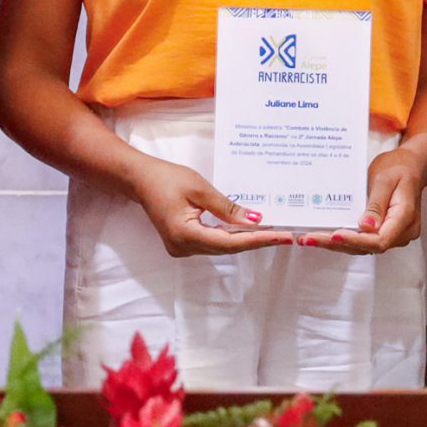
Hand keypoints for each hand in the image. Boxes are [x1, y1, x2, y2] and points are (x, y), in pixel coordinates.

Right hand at [128, 158, 298, 256]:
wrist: (140, 180)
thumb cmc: (167, 179)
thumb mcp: (201, 190)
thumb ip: (228, 209)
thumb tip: (256, 221)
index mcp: (185, 234)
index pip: (230, 242)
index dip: (258, 240)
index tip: (282, 237)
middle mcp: (183, 247)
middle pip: (227, 247)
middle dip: (257, 241)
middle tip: (285, 235)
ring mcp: (182, 248)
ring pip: (221, 247)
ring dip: (246, 239)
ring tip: (273, 232)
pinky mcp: (183, 243)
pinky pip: (213, 242)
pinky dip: (231, 236)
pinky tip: (249, 231)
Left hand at [316, 148, 424, 254]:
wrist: (411, 165)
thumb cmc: (399, 168)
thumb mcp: (385, 179)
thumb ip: (376, 204)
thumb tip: (366, 228)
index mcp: (405, 217)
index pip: (380, 240)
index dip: (355, 240)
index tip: (334, 235)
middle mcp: (403, 231)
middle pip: (369, 246)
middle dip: (338, 244)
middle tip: (309, 239)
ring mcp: (395, 234)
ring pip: (364, 247)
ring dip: (337, 244)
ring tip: (310, 239)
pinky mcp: (386, 233)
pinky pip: (364, 241)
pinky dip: (345, 239)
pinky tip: (324, 236)